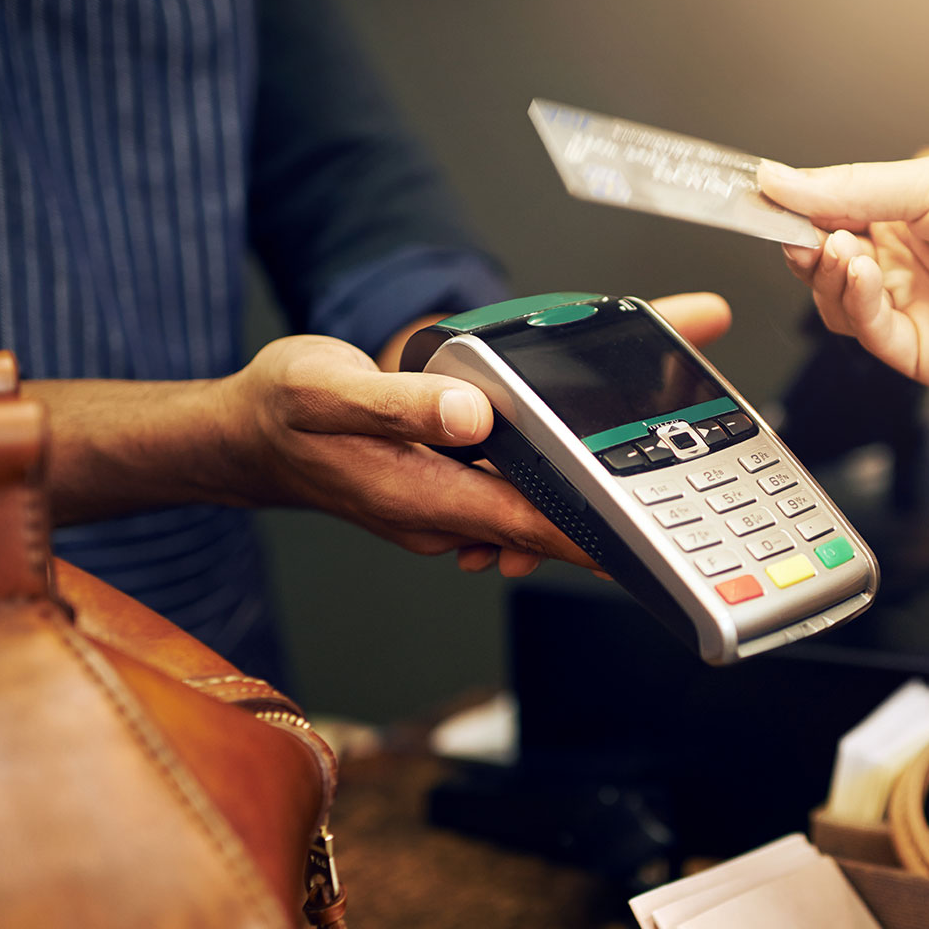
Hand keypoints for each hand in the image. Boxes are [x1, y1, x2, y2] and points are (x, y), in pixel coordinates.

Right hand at [215, 292, 731, 576]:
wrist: (244, 435)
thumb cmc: (280, 413)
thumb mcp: (327, 390)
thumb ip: (400, 404)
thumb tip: (471, 417)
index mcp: (425, 498)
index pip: (532, 530)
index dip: (597, 535)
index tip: (656, 538)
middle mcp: (446, 513)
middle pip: (549, 519)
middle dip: (615, 505)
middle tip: (684, 482)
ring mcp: (450, 505)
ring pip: (536, 505)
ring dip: (589, 488)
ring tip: (655, 455)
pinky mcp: (450, 485)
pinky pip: (515, 488)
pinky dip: (553, 471)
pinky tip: (584, 440)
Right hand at [759, 157, 928, 395]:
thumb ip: (850, 188)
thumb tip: (777, 178)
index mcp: (913, 218)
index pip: (834, 216)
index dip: (798, 211)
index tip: (760, 198)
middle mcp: (910, 268)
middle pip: (826, 265)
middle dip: (805, 245)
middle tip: (796, 228)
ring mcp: (917, 314)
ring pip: (838, 305)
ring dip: (828, 274)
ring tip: (840, 248)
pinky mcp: (926, 358)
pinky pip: (870, 335)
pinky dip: (854, 303)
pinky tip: (860, 274)